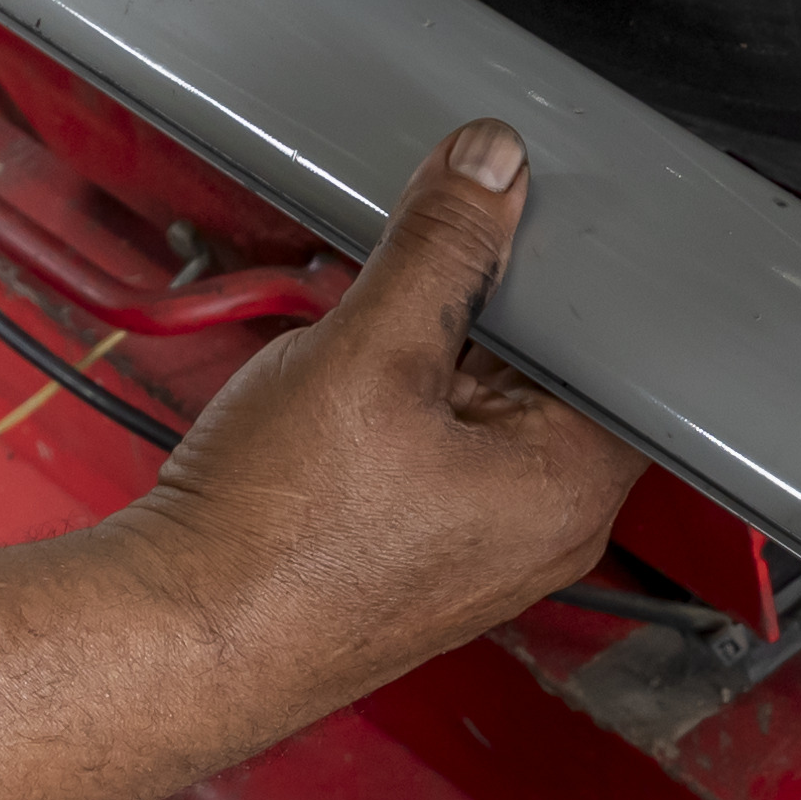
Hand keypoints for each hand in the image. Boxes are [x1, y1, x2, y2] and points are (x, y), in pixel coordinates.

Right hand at [119, 121, 639, 712]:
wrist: (181, 631)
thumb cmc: (279, 539)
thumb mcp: (367, 352)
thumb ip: (442, 247)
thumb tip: (490, 168)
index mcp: (570, 488)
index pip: (619, 346)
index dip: (572, 266)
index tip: (523, 213)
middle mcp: (542, 527)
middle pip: (550, 369)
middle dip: (487, 302)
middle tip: (425, 263)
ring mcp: (479, 542)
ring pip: (484, 400)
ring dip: (431, 346)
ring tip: (365, 336)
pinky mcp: (417, 545)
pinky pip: (436, 443)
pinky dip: (398, 395)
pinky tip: (340, 383)